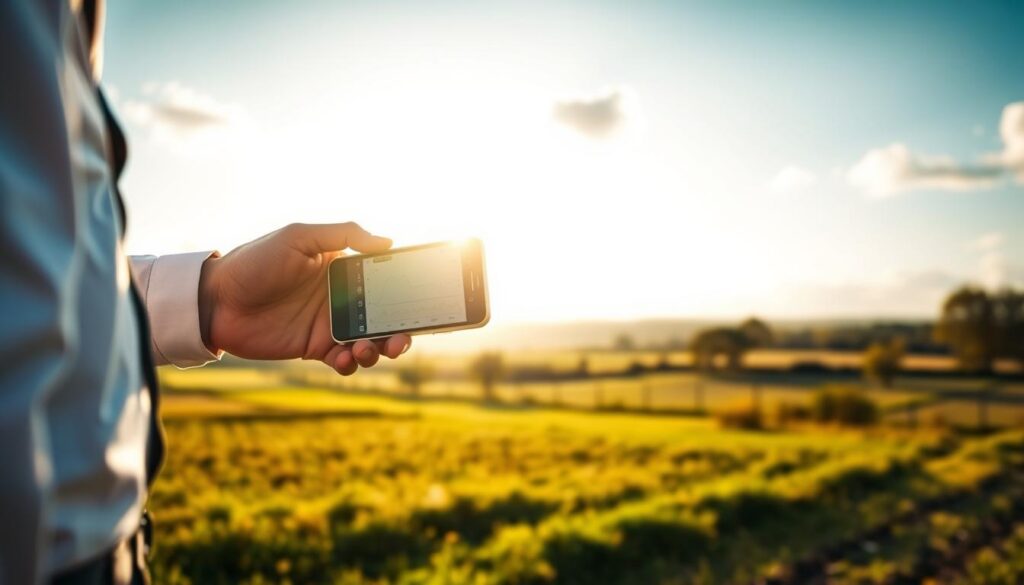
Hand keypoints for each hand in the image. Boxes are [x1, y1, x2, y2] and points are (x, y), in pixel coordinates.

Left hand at [198, 222, 411, 374]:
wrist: (216, 301)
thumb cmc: (255, 261)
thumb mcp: (298, 236)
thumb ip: (343, 234)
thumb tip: (387, 241)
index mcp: (343, 269)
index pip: (385, 280)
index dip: (406, 291)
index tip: (422, 300)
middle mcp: (341, 297)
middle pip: (384, 317)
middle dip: (399, 330)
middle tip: (401, 338)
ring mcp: (329, 325)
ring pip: (369, 342)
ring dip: (379, 349)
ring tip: (368, 349)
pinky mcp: (315, 348)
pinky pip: (344, 360)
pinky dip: (352, 364)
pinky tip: (345, 359)